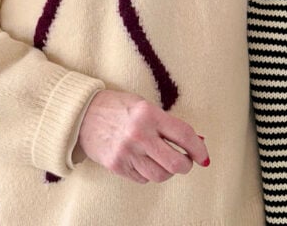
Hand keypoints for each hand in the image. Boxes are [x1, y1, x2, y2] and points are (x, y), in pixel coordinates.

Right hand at [77, 90, 209, 182]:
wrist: (83, 114)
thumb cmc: (117, 106)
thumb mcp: (144, 106)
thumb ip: (167, 124)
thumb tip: (194, 141)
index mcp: (149, 114)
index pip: (183, 135)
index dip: (198, 148)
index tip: (204, 156)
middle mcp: (139, 134)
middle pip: (175, 163)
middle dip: (186, 165)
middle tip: (186, 161)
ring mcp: (127, 153)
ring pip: (160, 175)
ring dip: (167, 171)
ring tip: (163, 160)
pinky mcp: (117, 166)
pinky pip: (143, 179)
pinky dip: (148, 173)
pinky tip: (143, 160)